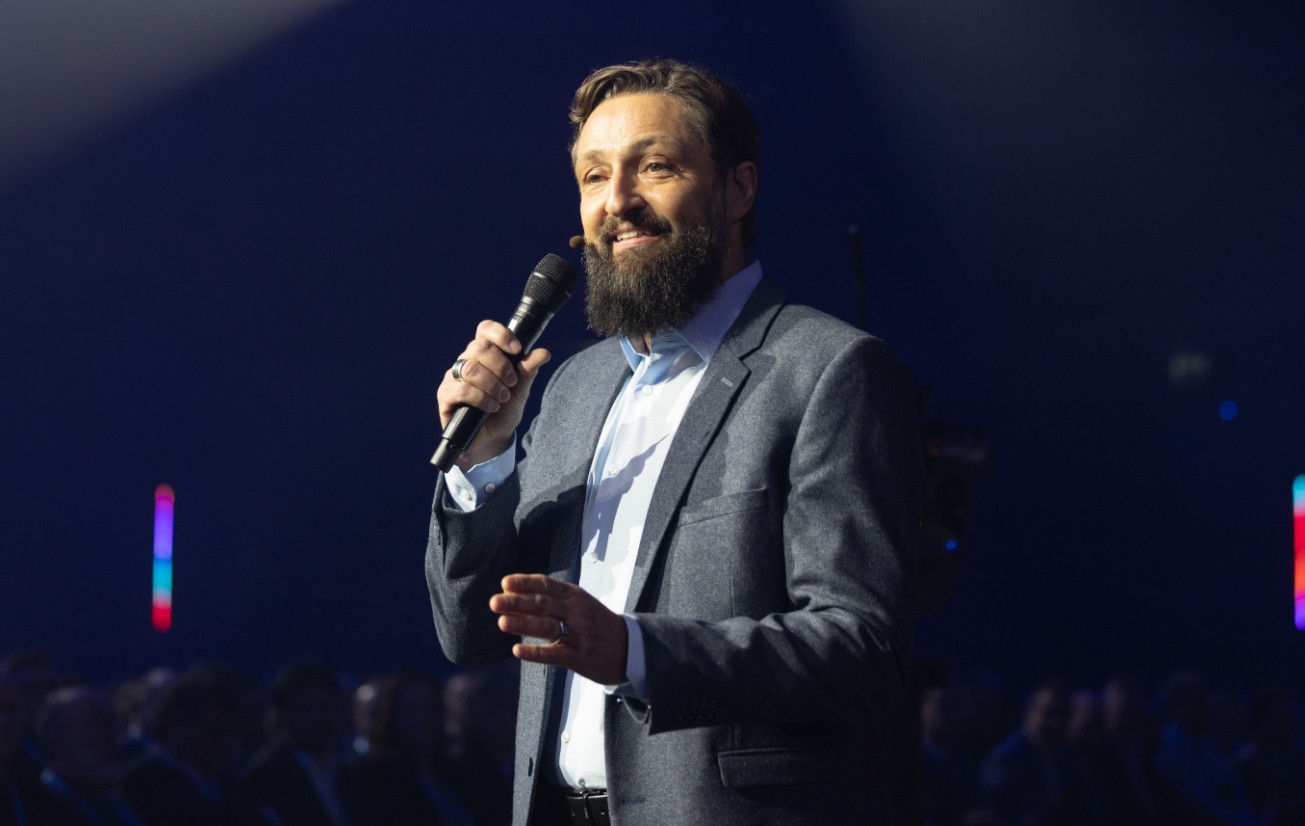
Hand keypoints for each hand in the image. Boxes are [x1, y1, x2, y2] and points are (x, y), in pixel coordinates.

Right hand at [437, 321, 550, 469]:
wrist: (492, 439)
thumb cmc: (504, 411)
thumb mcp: (520, 391)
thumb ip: (528, 370)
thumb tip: (543, 352)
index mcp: (484, 354)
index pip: (485, 330)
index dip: (500, 334)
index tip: (517, 350)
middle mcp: (466, 361)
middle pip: (479, 347)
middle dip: (501, 366)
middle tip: (511, 383)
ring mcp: (453, 377)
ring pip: (470, 368)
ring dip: (492, 384)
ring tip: (502, 398)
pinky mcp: (445, 395)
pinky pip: (462, 389)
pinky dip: (481, 398)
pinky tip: (491, 407)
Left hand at [489, 574, 628, 685]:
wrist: (631, 648)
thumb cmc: (597, 624)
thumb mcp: (580, 604)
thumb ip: (551, 600)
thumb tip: (514, 595)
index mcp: (575, 596)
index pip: (547, 585)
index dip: (525, 583)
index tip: (505, 583)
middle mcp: (577, 612)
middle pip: (544, 605)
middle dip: (518, 603)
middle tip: (495, 602)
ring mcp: (579, 635)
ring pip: (548, 627)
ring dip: (524, 624)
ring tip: (502, 623)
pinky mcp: (580, 658)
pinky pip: (555, 654)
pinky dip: (536, 653)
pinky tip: (518, 652)